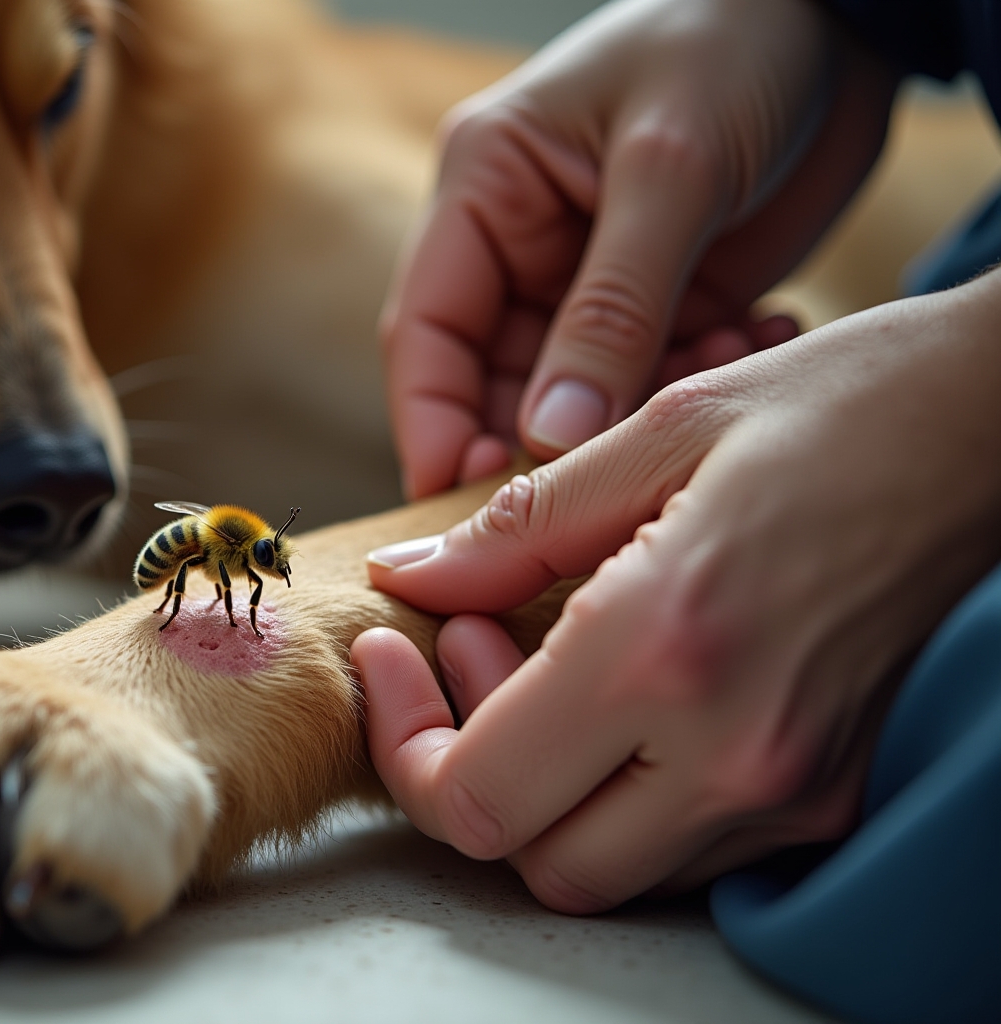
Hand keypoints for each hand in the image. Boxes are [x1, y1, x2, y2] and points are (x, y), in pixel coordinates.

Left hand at [354, 273, 1000, 911]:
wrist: (999, 427)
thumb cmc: (837, 403)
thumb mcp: (658, 431)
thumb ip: (513, 528)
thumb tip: (406, 578)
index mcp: (670, 648)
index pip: (480, 796)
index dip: (402, 740)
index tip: (386, 648)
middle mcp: (735, 751)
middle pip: (533, 861)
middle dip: (463, 771)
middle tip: (465, 646)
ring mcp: (791, 788)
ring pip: (606, 868)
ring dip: (536, 785)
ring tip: (532, 653)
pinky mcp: (826, 790)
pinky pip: (679, 842)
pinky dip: (612, 789)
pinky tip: (607, 686)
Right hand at [384, 0, 896, 498]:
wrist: (846, 18)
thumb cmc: (734, 41)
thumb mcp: (669, 170)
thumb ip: (611, 309)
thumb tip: (549, 439)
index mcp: (484, 192)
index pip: (427, 333)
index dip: (432, 426)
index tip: (455, 506)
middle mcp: (519, 246)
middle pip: (492, 383)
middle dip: (546, 438)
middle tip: (609, 480)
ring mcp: (587, 282)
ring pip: (577, 398)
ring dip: (640, 409)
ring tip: (719, 357)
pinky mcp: (657, 304)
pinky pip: (650, 381)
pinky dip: (692, 383)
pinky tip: (753, 334)